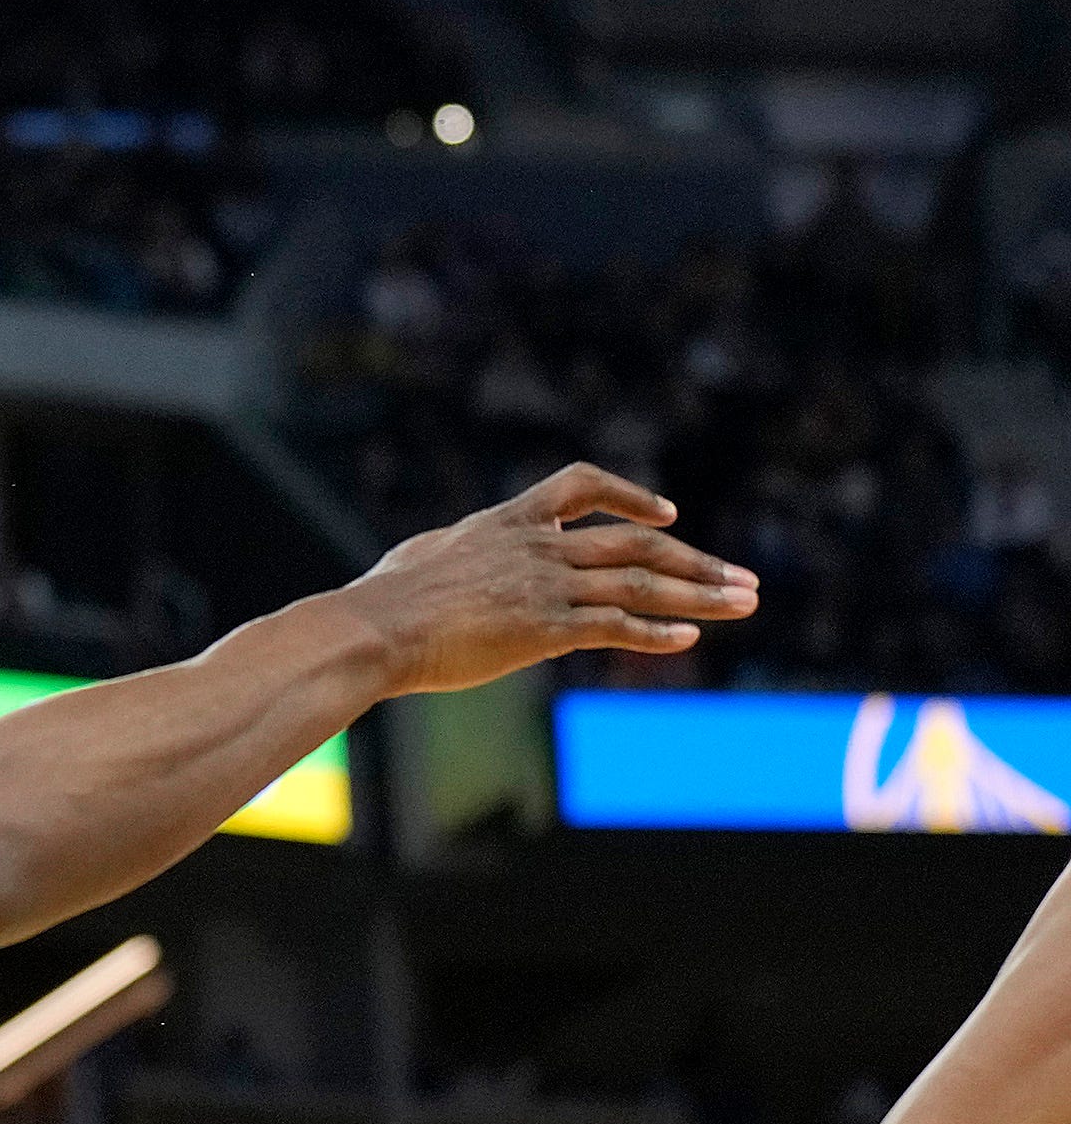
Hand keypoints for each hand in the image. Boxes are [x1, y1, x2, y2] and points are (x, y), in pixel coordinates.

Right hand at [339, 463, 757, 695]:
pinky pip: (616, 626)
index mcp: (508, 522)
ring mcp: (543, 587)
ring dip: (701, 594)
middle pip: (636, 542)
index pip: (580, 485)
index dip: (630, 496)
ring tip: (747, 602)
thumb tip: (446, 553)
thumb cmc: (385, 597)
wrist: (376, 628)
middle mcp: (536, 547)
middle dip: (698, 560)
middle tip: (745, 578)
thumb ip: (456, 549)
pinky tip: (690, 638)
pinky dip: (657, 632)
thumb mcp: (426, 554)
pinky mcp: (543, 628)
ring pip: (640, 582)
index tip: (667, 515)